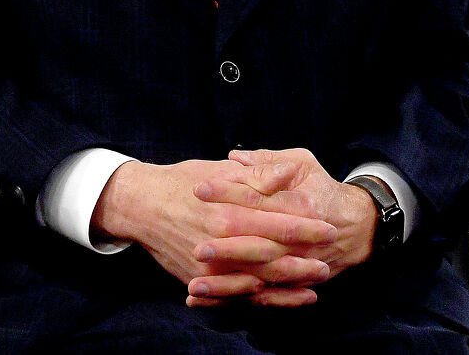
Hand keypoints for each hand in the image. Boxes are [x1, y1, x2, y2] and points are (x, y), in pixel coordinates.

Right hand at [91, 158, 337, 306]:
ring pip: (258, 280)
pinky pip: (238, 294)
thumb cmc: (182, 182)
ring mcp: (210, 265)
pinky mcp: (201, 279)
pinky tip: (284, 297)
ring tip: (315, 283)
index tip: (328, 226)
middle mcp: (221, 242)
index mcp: (229, 211)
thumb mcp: (218, 170)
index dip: (305, 226)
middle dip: (303, 261)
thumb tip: (286, 175)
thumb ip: (254, 175)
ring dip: (289, 284)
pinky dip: (264, 297)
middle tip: (328, 261)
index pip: (277, 221)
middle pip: (272, 256)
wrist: (141, 205)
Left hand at [205, 148, 378, 299]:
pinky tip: (207, 304)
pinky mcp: (293, 284)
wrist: (358, 226)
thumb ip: (268, 160)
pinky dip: (235, 302)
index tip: (198, 188)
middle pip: (257, 244)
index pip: (256, 197)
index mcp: (299, 204)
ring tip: (195, 285)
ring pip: (259, 278)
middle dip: (225, 248)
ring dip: (226, 285)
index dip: (227, 192)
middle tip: (195, 247)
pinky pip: (263, 297)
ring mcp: (297, 266)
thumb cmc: (322, 188)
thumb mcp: (303, 164)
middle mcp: (298, 240)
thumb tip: (234, 157)